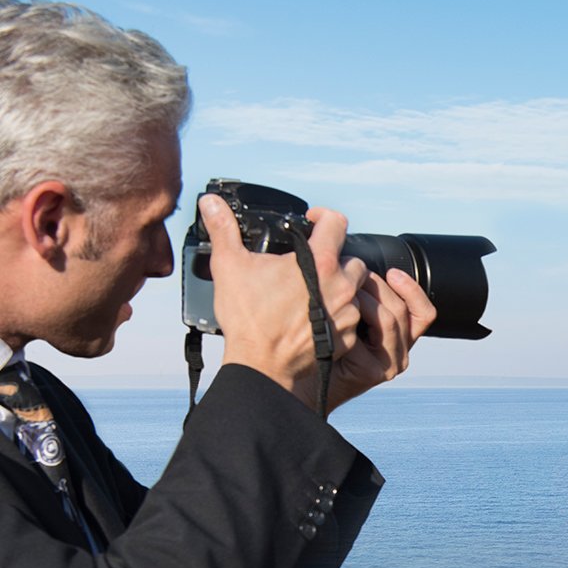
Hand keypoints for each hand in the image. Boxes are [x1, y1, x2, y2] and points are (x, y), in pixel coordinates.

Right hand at [199, 195, 363, 397]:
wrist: (261, 365)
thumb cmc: (248, 318)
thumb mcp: (229, 265)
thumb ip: (223, 229)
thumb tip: (210, 202)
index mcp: (320, 263)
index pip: (336, 224)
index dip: (323, 216)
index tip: (313, 221)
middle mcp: (341, 286)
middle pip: (352, 259)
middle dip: (336, 258)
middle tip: (312, 266)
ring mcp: (347, 313)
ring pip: (356, 291)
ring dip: (340, 288)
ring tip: (314, 293)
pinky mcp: (348, 336)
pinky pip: (352, 319)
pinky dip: (339, 315)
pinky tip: (317, 317)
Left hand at [309, 221, 434, 409]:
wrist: (298, 381)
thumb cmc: (315, 345)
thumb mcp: (342, 314)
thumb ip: (357, 294)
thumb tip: (355, 262)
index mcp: (397, 334)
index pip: (422, 309)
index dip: (410, 286)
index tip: (391, 271)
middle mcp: (400, 348)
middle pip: (403, 306)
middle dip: (376, 285)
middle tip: (349, 276)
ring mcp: (391, 361)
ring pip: (391, 316)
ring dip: (365, 299)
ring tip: (341, 295)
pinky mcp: (378, 370)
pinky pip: (375, 336)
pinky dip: (359, 322)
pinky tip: (338, 320)